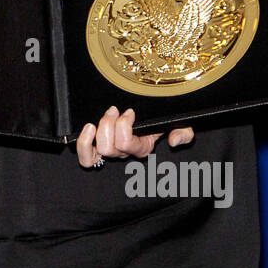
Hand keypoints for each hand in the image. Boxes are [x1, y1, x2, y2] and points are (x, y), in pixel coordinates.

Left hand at [76, 106, 194, 168]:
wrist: (150, 112)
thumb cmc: (163, 118)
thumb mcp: (181, 123)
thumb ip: (185, 132)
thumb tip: (174, 141)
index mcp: (142, 148)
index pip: (127, 144)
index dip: (123, 126)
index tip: (129, 111)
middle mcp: (125, 152)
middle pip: (109, 148)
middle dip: (109, 125)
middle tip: (114, 110)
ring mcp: (110, 151)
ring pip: (98, 151)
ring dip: (99, 130)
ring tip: (106, 114)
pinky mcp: (97, 147)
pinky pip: (87, 158)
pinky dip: (83, 144)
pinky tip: (89, 128)